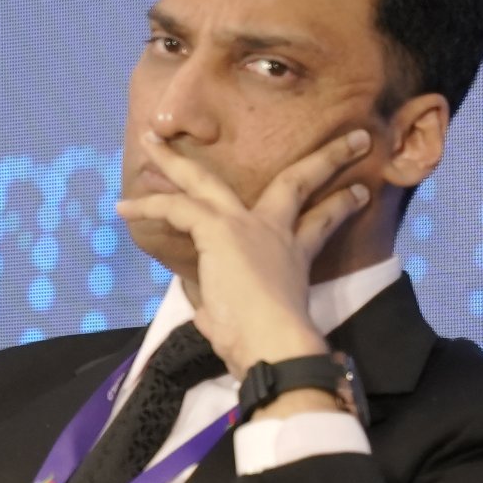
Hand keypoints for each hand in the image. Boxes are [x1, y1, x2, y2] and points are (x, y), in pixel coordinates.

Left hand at [113, 122, 375, 376]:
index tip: (358, 194)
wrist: (275, 346)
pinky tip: (123, 207)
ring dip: (174, 160)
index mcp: (292, 257)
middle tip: (354, 135)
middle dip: (326, 157)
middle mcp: (275, 234)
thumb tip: (206, 311)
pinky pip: (177, 207)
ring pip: (210, 179)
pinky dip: (150, 206)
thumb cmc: (266, 345)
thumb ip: (225, 309)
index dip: (338, 209)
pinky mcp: (220, 229)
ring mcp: (247, 226)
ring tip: (150, 139)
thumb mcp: (251, 323)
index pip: (318, 224)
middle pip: (297, 182)